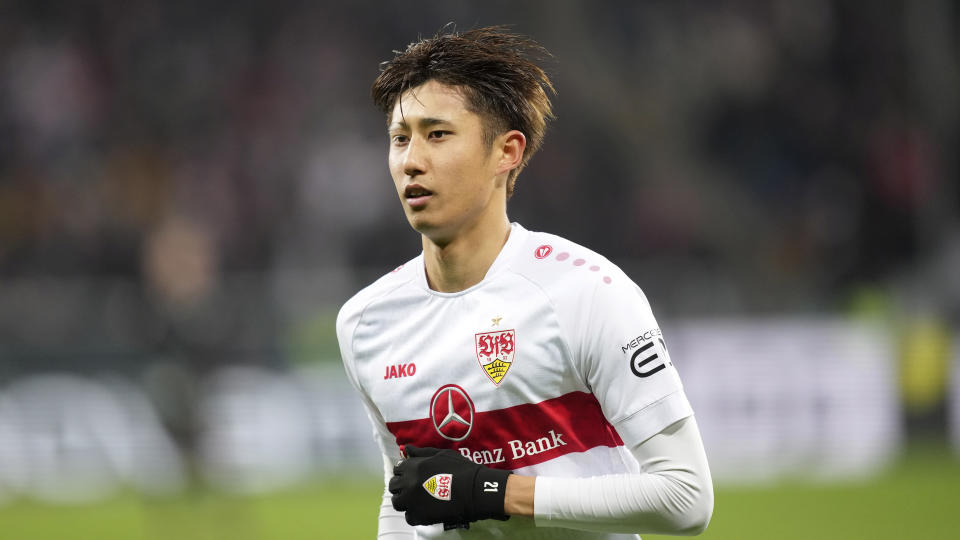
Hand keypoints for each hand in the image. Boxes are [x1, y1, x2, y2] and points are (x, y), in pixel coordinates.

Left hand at [389, 445, 511, 527]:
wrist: (475, 490)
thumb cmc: (461, 469)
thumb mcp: (441, 455)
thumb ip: (421, 453)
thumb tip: (406, 449)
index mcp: (413, 467)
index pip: (397, 469)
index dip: (405, 472)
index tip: (413, 475)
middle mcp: (408, 484)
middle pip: (394, 486)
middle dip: (402, 486)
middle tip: (415, 488)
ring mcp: (412, 501)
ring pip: (398, 502)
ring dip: (405, 501)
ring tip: (418, 500)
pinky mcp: (419, 517)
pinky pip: (409, 517)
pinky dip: (415, 514)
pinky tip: (426, 509)